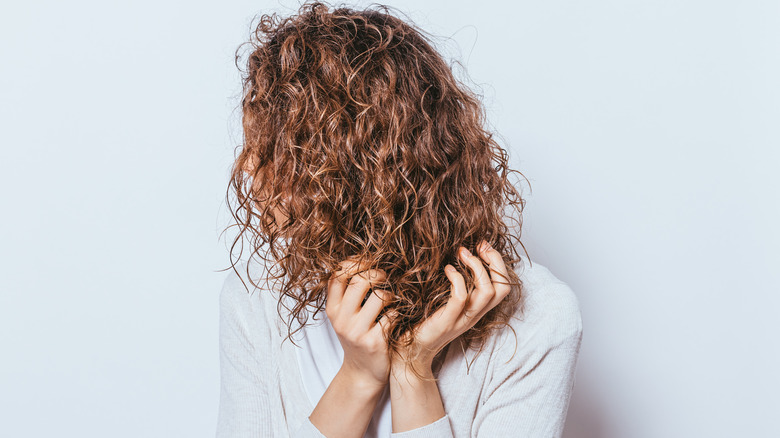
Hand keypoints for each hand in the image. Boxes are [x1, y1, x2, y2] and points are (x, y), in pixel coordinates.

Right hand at [326, 257, 393, 389]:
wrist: (362, 374)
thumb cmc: (357, 338)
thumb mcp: (344, 316)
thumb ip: (347, 293)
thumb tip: (361, 259)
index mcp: (332, 309)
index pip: (337, 275)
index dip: (355, 262)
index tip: (368, 261)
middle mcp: (341, 320)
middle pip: (360, 281)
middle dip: (378, 274)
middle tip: (385, 278)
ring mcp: (357, 332)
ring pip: (380, 296)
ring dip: (391, 294)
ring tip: (391, 300)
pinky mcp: (375, 343)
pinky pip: (393, 316)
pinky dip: (398, 313)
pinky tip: (396, 318)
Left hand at [389, 240, 511, 372]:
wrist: (408, 352)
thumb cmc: (421, 322)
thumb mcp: (443, 301)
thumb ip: (453, 285)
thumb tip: (454, 254)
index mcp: (476, 309)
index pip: (503, 286)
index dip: (497, 263)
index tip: (482, 245)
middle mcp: (474, 315)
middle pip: (502, 288)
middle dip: (495, 261)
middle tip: (478, 245)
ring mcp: (462, 320)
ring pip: (487, 292)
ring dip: (477, 267)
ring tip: (462, 253)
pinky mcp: (446, 322)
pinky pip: (461, 298)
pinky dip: (457, 279)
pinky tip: (447, 270)